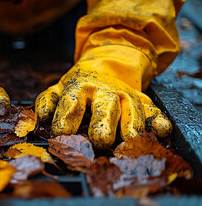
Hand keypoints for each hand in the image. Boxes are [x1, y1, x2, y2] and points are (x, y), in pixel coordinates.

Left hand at [35, 60, 171, 148]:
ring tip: (131, 140)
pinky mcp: (142, 101)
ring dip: (132, 124)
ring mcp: (125, 96)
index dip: (65, 118)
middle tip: (99, 140)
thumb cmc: (78, 86)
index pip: (71, 103)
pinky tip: (163, 130)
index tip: (61, 133)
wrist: (106, 65)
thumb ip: (48, 102)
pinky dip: (158, 120)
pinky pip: (152, 110)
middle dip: (102, 123)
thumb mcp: (59, 88)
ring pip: (131, 109)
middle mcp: (104, 92)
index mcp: (79, 88)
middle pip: (104, 107)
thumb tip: (41, 118)